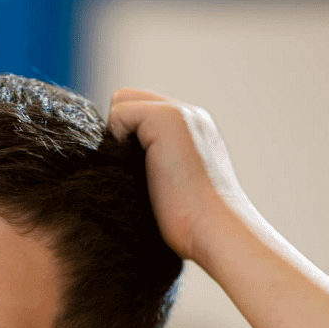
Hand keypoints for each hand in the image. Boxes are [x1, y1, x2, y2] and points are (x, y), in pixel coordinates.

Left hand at [108, 88, 251, 266]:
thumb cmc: (189, 224)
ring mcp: (180, 112)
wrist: (212, 227)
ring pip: (122, 102)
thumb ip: (151, 166)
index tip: (130, 170)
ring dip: (117, 136)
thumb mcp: (168, 188)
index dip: (125, 135)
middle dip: (118, 132)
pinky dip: (117, 138)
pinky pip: (119, 113)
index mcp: (192, 129)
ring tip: (133, 170)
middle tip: (128, 169)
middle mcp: (188, 114)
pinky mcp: (166, 118)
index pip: (140, 111)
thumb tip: (116, 163)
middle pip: (127, 100)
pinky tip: (133, 166)